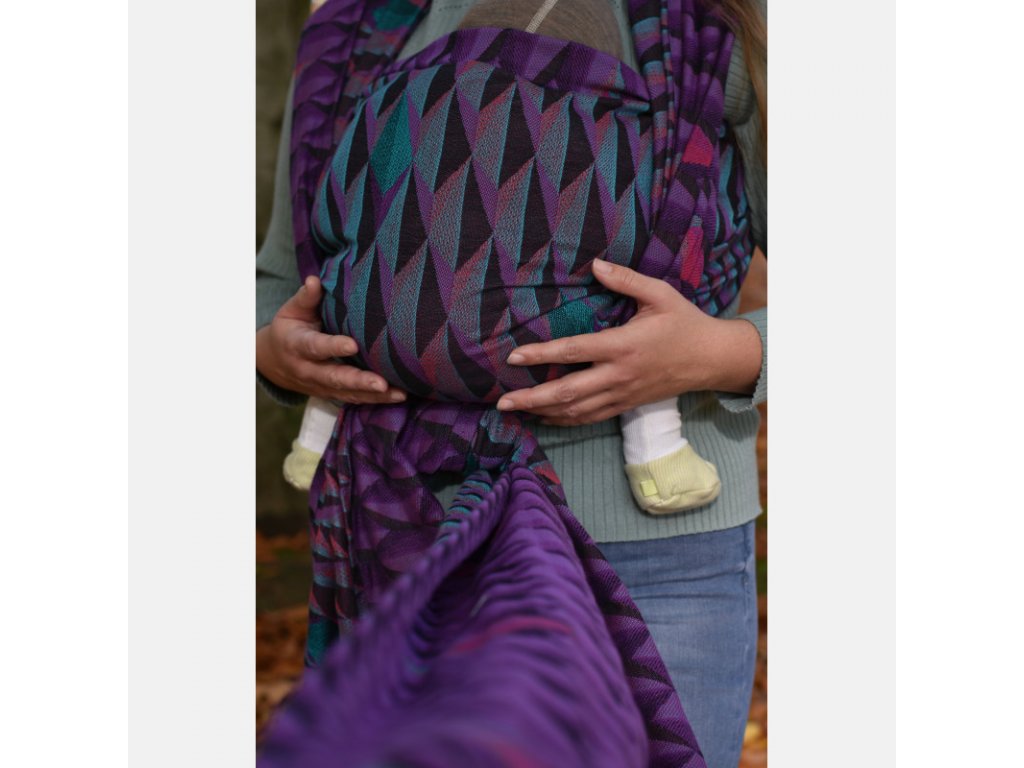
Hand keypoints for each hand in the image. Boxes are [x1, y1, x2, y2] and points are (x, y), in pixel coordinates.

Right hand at [256, 276, 406, 404]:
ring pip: (347, 393)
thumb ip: (306, 297)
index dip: (333, 346)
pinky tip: (398, 397)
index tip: (353, 344)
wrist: (274, 362)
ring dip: (373, 396)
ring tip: (398, 394)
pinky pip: (354, 399)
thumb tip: (315, 280)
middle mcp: (308, 370)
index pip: (316, 347)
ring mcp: (320, 386)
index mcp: (297, 345)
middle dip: (358, 381)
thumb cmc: (289, 329)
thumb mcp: (291, 311)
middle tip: (381, 383)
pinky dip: (376, 401)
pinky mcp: (331, 394)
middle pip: (334, 377)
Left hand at [495, 260, 761, 425]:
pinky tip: (544, 418)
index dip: (542, 355)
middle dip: (532, 398)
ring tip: (515, 410)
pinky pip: (590, 418)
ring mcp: (622, 394)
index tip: (514, 356)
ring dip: (543, 412)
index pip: (574, 352)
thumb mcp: (659, 294)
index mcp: (623, 345)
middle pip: (568, 392)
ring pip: (576, 411)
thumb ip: (625, 280)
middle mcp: (619, 375)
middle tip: (502, 401)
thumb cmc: (684, 322)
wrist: (711, 359)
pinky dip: (564, 421)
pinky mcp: (625, 405)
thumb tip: (594, 265)